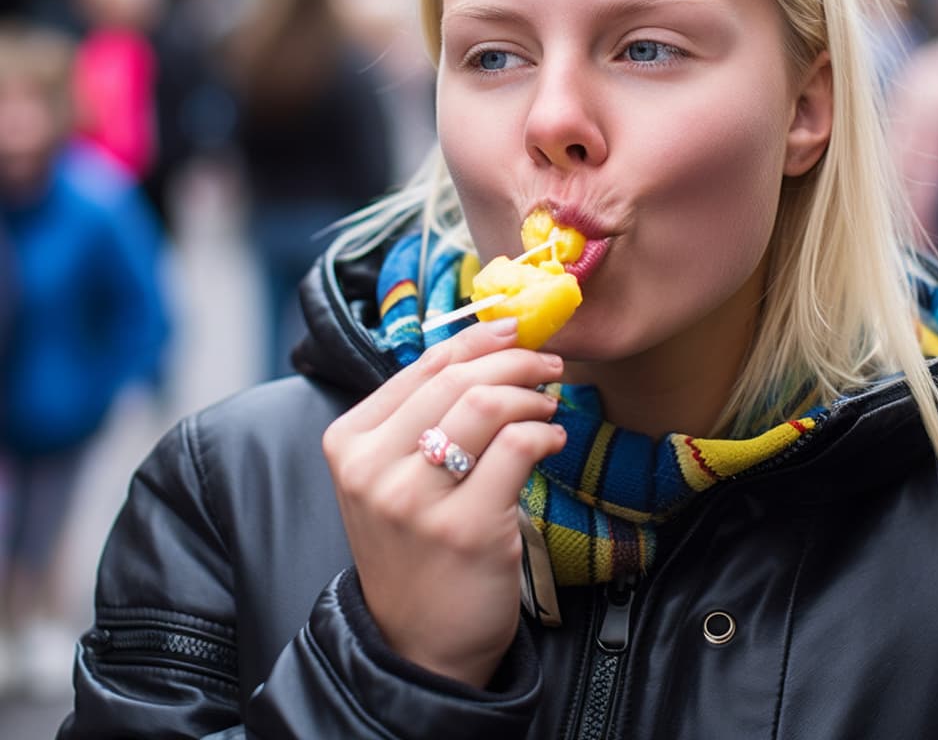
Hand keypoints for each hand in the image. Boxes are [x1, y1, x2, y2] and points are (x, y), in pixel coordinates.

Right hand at [322, 318, 566, 686]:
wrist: (417, 645)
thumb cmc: (414, 549)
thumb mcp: (391, 477)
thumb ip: (421, 417)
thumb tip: (487, 347)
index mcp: (348, 442)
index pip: (422, 366)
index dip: (478, 339)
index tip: (515, 330)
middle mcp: (372, 468)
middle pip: (456, 379)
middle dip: (514, 359)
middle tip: (548, 363)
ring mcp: (414, 500)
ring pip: (486, 405)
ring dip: (531, 394)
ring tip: (548, 404)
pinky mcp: (463, 529)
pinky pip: (516, 449)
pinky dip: (544, 431)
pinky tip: (552, 438)